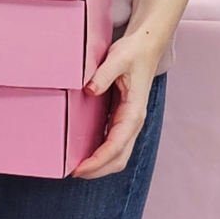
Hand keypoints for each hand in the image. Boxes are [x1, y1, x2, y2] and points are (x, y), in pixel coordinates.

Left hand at [71, 33, 161, 179]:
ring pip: (118, 154)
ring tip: (77, 167)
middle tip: (73, 172)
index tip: (80, 169)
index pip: (116, 145)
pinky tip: (87, 150)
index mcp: (134, 111)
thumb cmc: (133, 52)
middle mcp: (134, 121)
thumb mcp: (118, 58)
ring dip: (100, 164)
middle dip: (98, 170)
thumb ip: (104, 74)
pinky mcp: (124, 117)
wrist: (146, 46)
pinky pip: (114, 142)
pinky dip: (102, 152)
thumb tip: (89, 89)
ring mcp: (130, 121)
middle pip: (119, 158)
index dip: (98, 161)